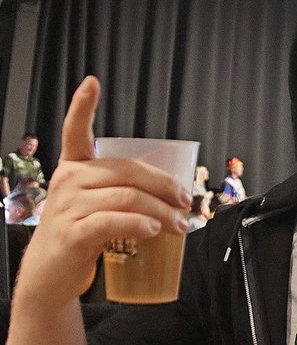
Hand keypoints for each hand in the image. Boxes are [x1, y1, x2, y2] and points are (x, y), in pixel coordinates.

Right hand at [12, 76, 191, 304]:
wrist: (51, 273)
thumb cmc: (83, 233)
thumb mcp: (99, 203)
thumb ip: (125, 189)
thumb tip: (177, 193)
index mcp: (74, 167)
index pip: (75, 131)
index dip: (82, 106)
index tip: (92, 82)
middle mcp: (68, 180)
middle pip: (128, 171)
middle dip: (165, 186)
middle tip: (186, 202)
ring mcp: (67, 206)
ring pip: (128, 197)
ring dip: (162, 211)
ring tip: (179, 224)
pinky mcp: (72, 233)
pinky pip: (114, 221)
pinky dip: (140, 224)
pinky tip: (154, 230)